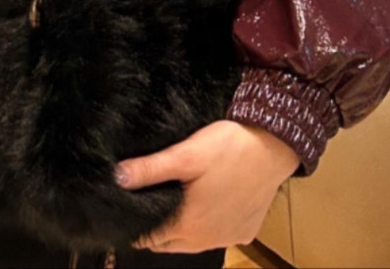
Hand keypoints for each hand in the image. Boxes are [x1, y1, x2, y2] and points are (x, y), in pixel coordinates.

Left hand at [114, 120, 299, 253]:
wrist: (272, 147)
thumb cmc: (229, 149)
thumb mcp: (186, 155)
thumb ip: (151, 169)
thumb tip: (117, 177)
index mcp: (189, 226)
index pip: (151, 239)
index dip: (137, 226)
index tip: (128, 212)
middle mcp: (208, 240)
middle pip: (171, 243)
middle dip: (157, 228)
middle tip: (149, 201)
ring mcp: (229, 238)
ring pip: (194, 241)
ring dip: (182, 228)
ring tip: (174, 201)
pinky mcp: (245, 231)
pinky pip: (218, 235)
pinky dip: (208, 225)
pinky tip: (205, 203)